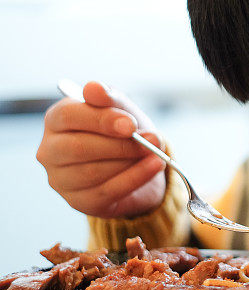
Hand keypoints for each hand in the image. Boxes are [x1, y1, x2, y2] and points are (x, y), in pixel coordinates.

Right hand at [37, 81, 166, 218]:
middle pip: (79, 148)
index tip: (131, 124)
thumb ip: (110, 99)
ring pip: (93, 172)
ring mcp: (61, 179)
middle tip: (153, 140)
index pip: (68, 116)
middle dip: (120, 144)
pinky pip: (109, 190)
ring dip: (130, 161)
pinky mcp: (79, 201)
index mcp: (56, 121)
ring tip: (157, 152)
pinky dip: (137, 177)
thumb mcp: (122, 111)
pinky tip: (156, 165)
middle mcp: (50, 151)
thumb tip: (94, 88)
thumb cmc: (123, 132)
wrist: (138, 164)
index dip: (102, 119)